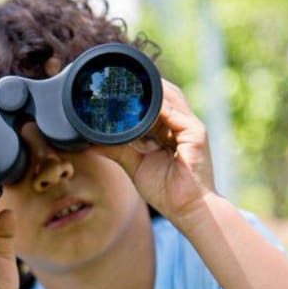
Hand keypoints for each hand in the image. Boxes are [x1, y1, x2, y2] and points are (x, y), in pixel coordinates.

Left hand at [94, 79, 217, 225]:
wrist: (187, 209)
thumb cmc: (166, 190)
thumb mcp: (135, 164)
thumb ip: (116, 149)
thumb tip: (91, 142)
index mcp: (169, 129)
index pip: (155, 102)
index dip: (137, 93)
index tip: (113, 87)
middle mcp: (180, 124)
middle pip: (164, 94)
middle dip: (143, 85)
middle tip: (117, 79)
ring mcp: (190, 127)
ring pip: (170, 98)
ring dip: (149, 91)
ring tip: (126, 85)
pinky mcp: (196, 134)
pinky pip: (176, 114)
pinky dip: (159, 106)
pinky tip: (143, 104)